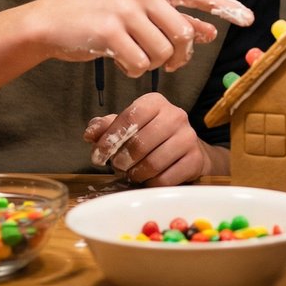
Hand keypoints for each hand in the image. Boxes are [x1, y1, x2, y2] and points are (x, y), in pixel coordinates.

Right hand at [26, 0, 253, 77]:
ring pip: (162, 52)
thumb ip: (176, 19)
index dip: (225, 6)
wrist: (56, 21)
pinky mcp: (109, 32)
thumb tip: (210, 32)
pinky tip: (121, 60)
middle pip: (182, 34)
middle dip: (180, 56)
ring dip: (153, 63)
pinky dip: (134, 69)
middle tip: (172, 63)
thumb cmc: (104, 16)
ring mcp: (124, 9)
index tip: (248, 18)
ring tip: (136, 55)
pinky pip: (139, 63)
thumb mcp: (142, 11)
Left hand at [83, 92, 219, 185]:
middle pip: (139, 143)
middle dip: (121, 160)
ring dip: (136, 174)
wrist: (188, 150)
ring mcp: (188, 137)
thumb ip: (107, 127)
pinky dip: (151, 183)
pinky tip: (148, 179)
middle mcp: (175, 115)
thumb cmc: (152, 136)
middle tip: (117, 166)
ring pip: (152, 163)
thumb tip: (90, 134)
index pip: (129, 118)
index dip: (109, 140)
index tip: (98, 156)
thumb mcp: (130, 126)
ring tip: (132, 173)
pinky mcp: (195, 159)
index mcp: (155, 102)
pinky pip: (165, 179)